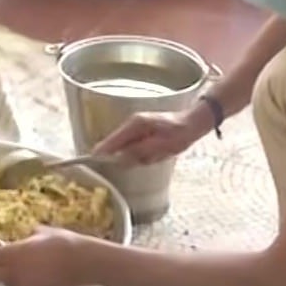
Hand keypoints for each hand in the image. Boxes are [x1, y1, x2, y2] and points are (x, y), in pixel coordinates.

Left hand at [0, 227, 88, 285]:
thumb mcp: (43, 233)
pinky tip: (45, 277)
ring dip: (10, 278)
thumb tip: (27, 234)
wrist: (82, 262)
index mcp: (13, 253)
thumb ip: (30, 235)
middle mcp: (13, 272)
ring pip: (9, 283)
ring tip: (31, 268)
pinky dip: (29, 284)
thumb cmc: (63, 243)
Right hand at [92, 108, 207, 164]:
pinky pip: (137, 148)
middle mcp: (132, 124)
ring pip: (128, 149)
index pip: (112, 140)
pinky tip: (158, 152)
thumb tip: (119, 159)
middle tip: (150, 157)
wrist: (193, 124)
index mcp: (135, 125)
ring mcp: (137, 127)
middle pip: (118, 146)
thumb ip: (138, 152)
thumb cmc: (179, 134)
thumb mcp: (160, 146)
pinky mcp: (142, 132)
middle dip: (129, 157)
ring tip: (158, 154)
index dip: (102, 152)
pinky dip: (145, 155)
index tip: (92, 161)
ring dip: (139, 157)